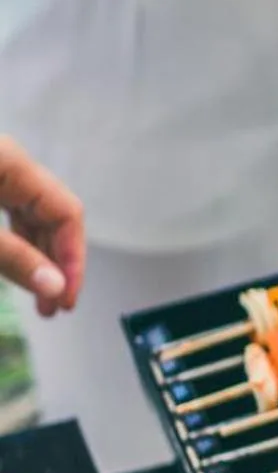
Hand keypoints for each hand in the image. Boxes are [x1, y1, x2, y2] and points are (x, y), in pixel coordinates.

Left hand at [0, 136, 83, 315]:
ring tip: (40, 299)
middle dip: (54, 264)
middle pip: (51, 217)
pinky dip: (16, 243)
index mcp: (13, 163)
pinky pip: (9, 215)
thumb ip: (13, 257)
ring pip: (29, 219)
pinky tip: (21, 266)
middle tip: (54, 308)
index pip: (67, 212)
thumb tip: (55, 288)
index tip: (66, 299)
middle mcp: (9, 165)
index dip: (73, 258)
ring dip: (36, 258)